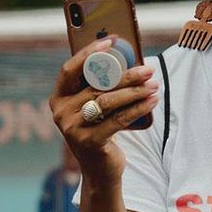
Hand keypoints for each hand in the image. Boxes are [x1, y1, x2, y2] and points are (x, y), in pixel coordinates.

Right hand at [49, 37, 158, 186]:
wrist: (100, 171)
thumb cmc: (100, 131)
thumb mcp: (95, 108)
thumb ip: (99, 86)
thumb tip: (127, 57)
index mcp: (58, 98)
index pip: (69, 69)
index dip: (88, 53)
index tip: (110, 40)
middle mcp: (61, 112)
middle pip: (96, 86)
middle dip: (125, 75)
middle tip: (148, 69)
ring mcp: (72, 128)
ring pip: (108, 101)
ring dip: (135, 91)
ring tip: (153, 85)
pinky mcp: (89, 141)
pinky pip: (118, 119)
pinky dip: (138, 108)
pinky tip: (152, 101)